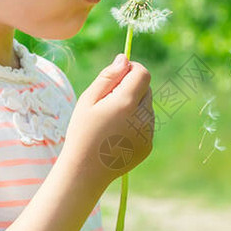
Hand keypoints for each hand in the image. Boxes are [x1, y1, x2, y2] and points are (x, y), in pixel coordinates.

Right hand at [61, 54, 153, 184]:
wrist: (85, 171)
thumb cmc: (82, 132)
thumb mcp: (88, 100)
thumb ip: (108, 77)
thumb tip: (124, 59)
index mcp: (127, 102)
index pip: (143, 73)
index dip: (132, 70)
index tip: (118, 76)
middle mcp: (143, 117)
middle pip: (146, 89)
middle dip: (131, 89)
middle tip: (108, 103)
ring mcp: (148, 133)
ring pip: (146, 107)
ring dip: (133, 107)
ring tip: (110, 122)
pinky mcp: (148, 145)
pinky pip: (146, 125)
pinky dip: (135, 124)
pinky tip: (116, 135)